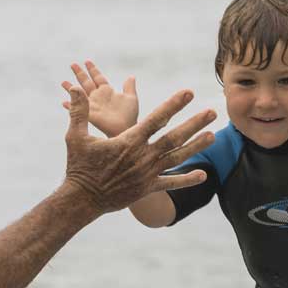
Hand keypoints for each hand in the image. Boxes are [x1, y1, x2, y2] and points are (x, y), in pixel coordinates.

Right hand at [62, 60, 137, 137]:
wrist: (126, 128)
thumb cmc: (129, 116)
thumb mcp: (131, 98)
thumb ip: (129, 87)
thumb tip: (131, 76)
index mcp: (107, 91)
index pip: (98, 77)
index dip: (93, 70)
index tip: (87, 61)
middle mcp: (98, 96)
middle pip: (86, 82)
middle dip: (79, 73)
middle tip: (72, 64)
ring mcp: (92, 104)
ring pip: (79, 93)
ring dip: (71, 88)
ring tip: (63, 82)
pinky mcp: (89, 113)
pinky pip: (77, 108)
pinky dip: (70, 105)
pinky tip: (64, 102)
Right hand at [64, 86, 214, 213]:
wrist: (83, 200)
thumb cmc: (79, 166)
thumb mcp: (75, 137)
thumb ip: (78, 112)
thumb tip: (73, 88)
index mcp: (129, 141)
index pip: (156, 119)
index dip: (174, 105)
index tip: (189, 92)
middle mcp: (143, 157)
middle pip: (174, 137)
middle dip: (194, 124)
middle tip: (212, 112)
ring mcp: (147, 174)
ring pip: (177, 158)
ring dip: (196, 146)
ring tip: (213, 136)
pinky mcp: (147, 188)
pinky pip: (171, 183)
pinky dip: (187, 180)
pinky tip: (203, 175)